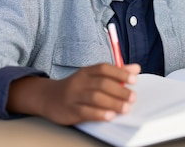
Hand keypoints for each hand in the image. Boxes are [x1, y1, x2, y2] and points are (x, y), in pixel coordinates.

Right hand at [7, 63, 140, 124]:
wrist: (48, 97)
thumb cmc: (77, 87)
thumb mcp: (93, 76)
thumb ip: (115, 73)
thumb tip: (136, 69)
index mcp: (87, 71)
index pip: (104, 68)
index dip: (119, 73)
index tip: (134, 79)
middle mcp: (80, 82)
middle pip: (102, 83)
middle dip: (120, 90)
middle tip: (133, 97)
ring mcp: (74, 96)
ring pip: (95, 97)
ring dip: (113, 103)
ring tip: (126, 108)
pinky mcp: (70, 110)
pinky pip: (85, 111)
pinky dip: (99, 114)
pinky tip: (110, 116)